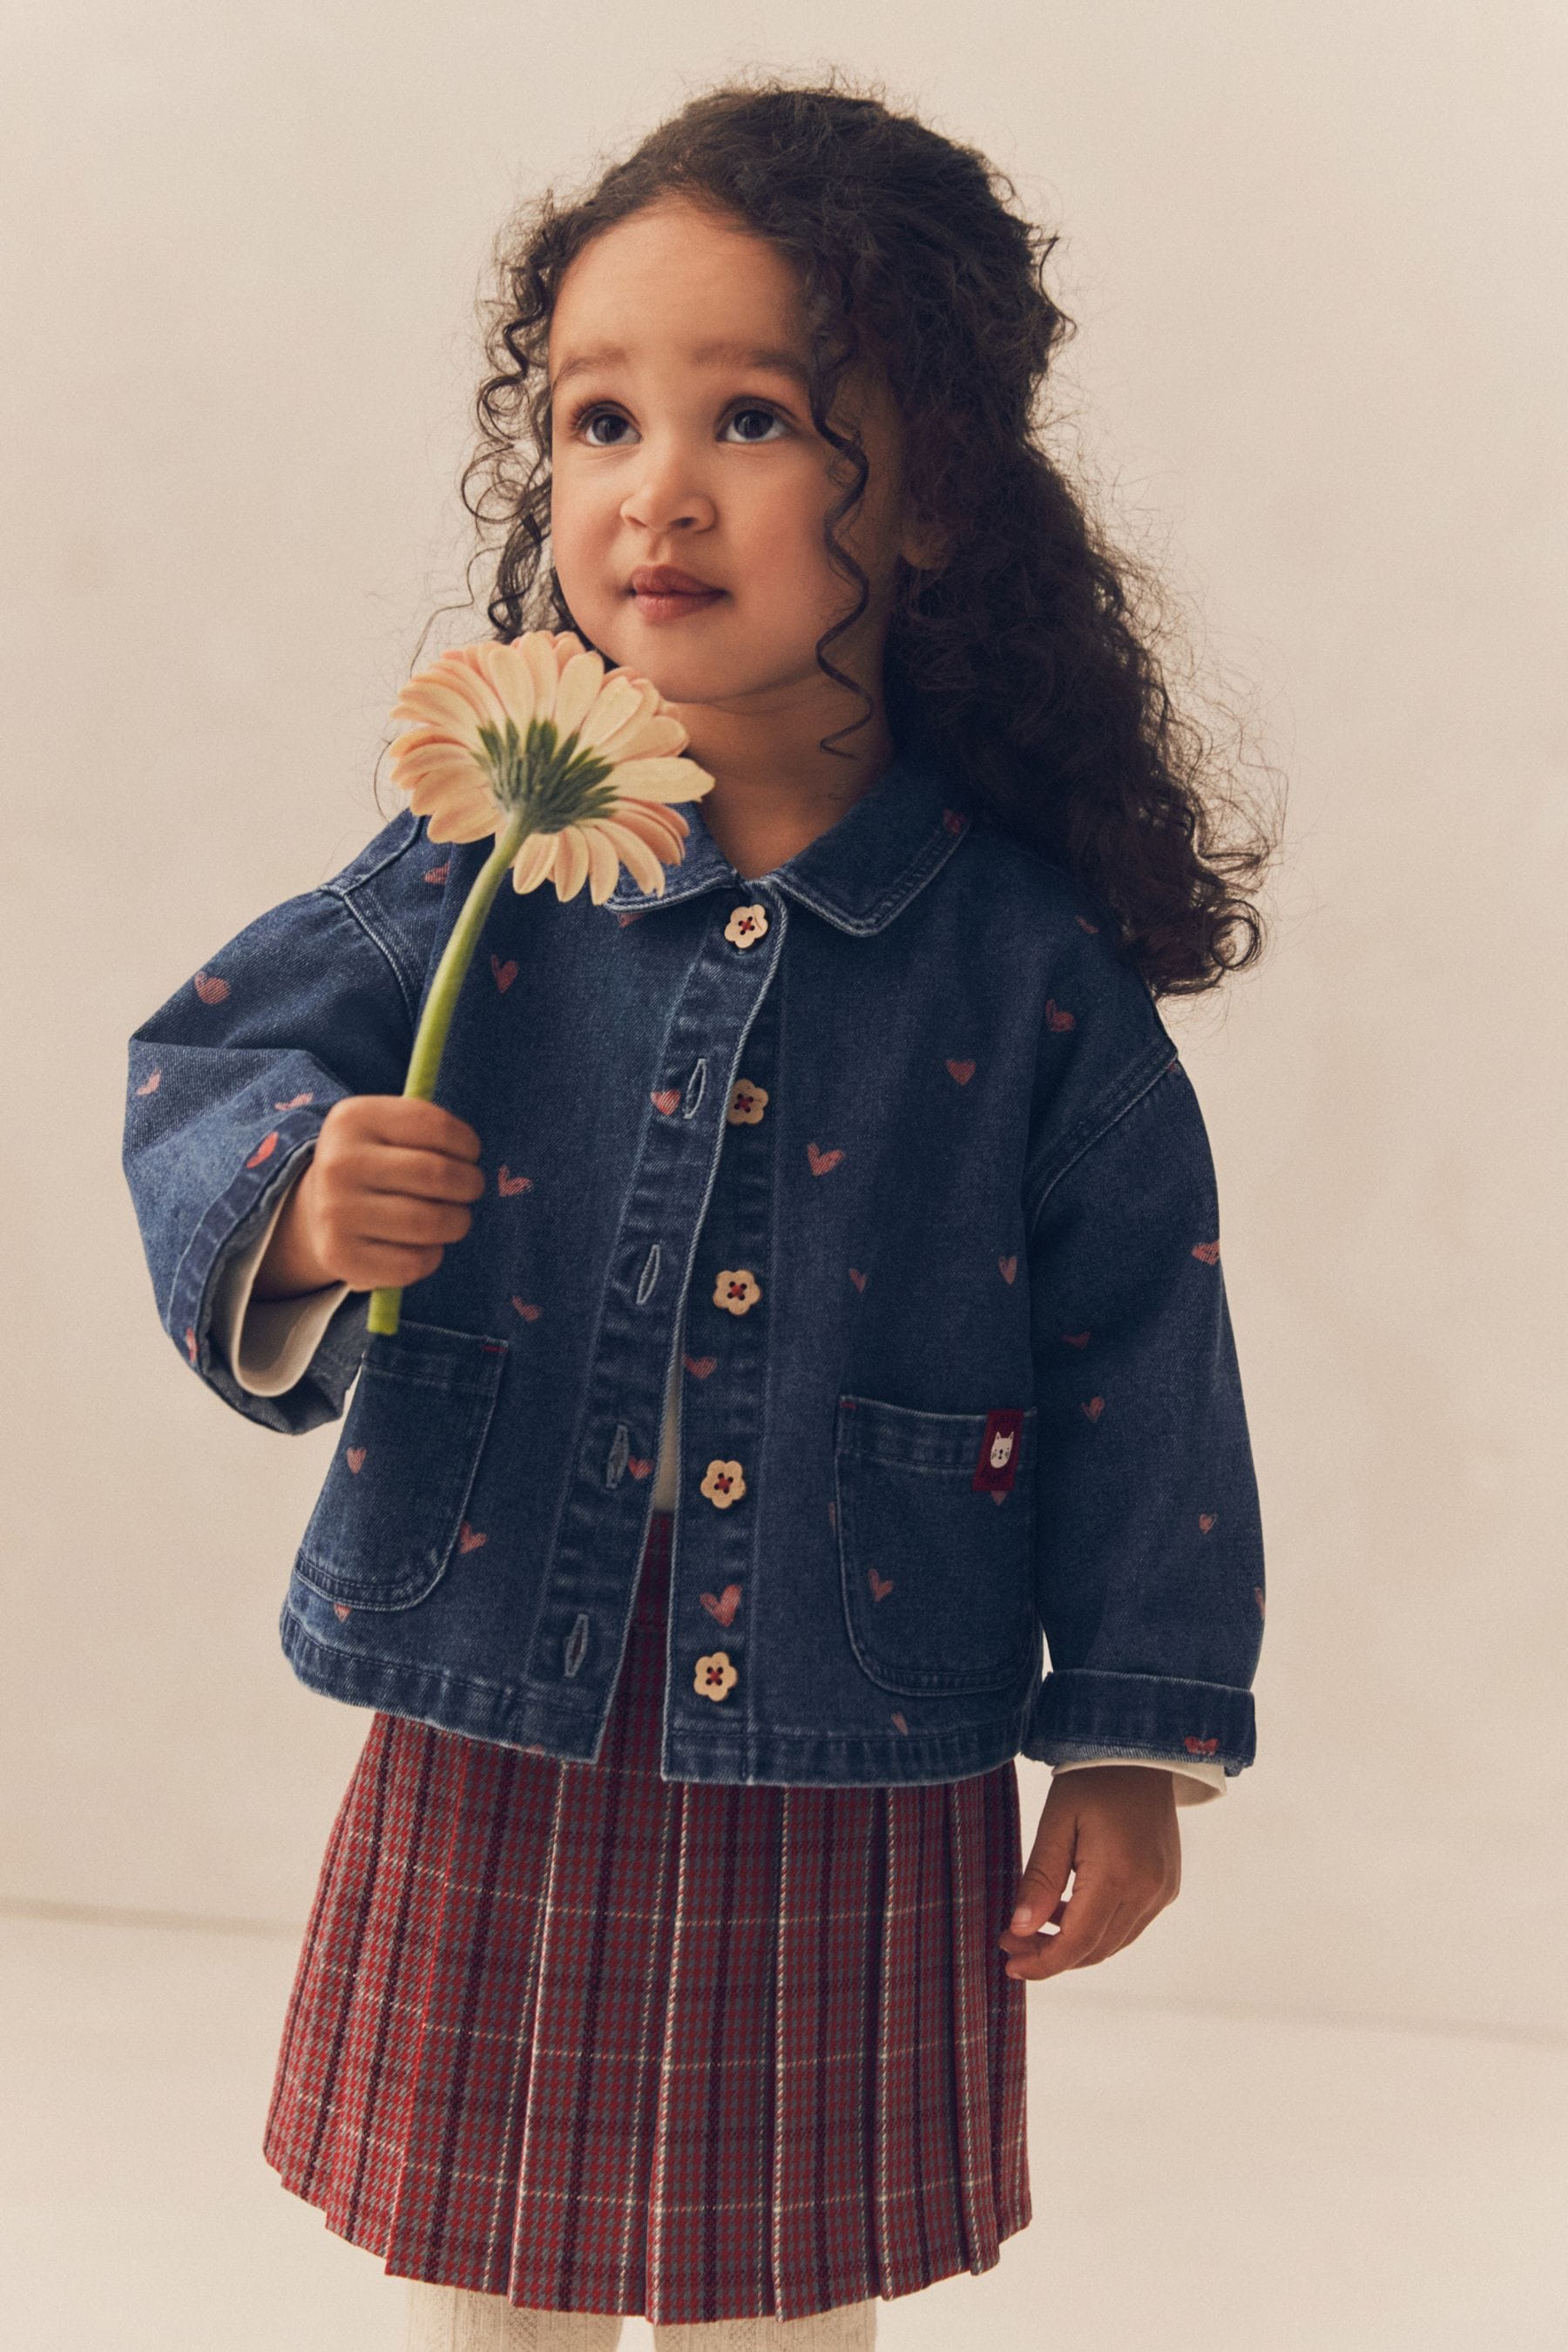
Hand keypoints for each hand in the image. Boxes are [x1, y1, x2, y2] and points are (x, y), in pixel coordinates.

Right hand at [255, 1096, 484, 1298]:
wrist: (319, 1208)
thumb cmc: (377, 1164)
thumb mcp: (390, 1131)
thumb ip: (428, 1131)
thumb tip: (470, 1155)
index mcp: (354, 1119)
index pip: (435, 1126)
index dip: (467, 1144)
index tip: (469, 1155)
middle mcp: (339, 1163)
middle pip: (437, 1175)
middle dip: (470, 1184)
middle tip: (470, 1188)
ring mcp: (336, 1212)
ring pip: (430, 1222)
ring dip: (457, 1222)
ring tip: (453, 1218)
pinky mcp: (340, 1256)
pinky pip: (414, 1262)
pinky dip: (433, 1256)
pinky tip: (425, 1245)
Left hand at [998, 1765, 1181, 1980]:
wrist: (1141, 1751)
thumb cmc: (1093, 1779)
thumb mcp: (1056, 1821)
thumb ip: (1039, 1878)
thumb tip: (1020, 1929)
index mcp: (1119, 1876)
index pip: (1077, 1943)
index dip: (1042, 1962)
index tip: (1009, 1963)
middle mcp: (1148, 1891)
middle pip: (1095, 1950)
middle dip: (1051, 1956)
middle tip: (1011, 1943)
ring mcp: (1162, 1891)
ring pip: (1113, 1942)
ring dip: (1073, 1944)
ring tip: (1033, 1926)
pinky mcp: (1167, 1886)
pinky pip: (1129, 1925)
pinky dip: (1096, 1928)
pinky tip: (1066, 1910)